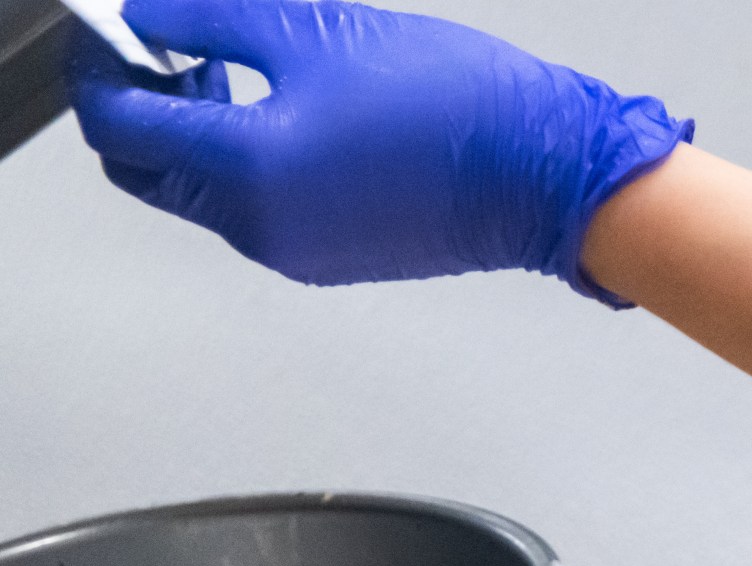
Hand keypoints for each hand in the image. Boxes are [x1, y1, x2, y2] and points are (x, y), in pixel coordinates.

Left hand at [67, 0, 691, 301]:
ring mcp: (294, 250)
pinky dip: (246, 165)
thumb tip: (150, 18)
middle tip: (174, 46)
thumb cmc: (458, 107)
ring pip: (199, 192)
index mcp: (244, 167)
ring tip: (242, 75)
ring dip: (196, 133)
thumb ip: (211, 19)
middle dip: (141, 105)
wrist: (551, 175)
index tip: (118, 26)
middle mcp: (257, 224)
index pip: (117, 122)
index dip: (103, 65)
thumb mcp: (316, 29)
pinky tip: (293, 120)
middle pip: (145, 169)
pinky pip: (254, 212)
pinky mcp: (330, 258)